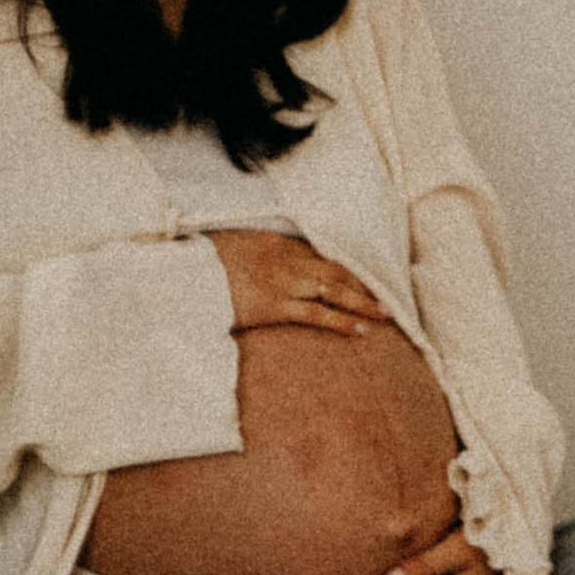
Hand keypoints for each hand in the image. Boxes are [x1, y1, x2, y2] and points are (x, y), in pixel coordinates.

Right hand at [205, 230, 390, 338]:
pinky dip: (341, 321)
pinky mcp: (275, 306)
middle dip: (364, 286)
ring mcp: (283, 282)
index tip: (363, 283)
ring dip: (363, 302)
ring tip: (386, 315)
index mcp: (276, 244)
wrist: (187, 274)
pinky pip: (316, 314)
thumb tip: (261, 264)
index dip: (346, 272)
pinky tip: (360, 330)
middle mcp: (286, 260)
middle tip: (387, 299)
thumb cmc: (204, 264)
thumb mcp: (232, 249)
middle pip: (336, 271)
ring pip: (334, 290)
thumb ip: (253, 255)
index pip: (321, 257)